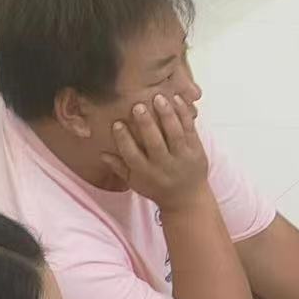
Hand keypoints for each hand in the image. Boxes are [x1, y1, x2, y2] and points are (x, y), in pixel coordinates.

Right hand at [104, 94, 211, 208]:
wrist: (188, 199)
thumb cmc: (157, 187)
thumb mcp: (135, 182)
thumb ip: (119, 167)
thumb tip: (101, 152)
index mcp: (146, 172)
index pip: (132, 155)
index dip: (124, 139)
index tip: (117, 123)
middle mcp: (164, 165)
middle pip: (154, 143)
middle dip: (146, 124)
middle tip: (138, 106)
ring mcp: (182, 158)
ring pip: (175, 134)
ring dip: (167, 115)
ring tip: (159, 98)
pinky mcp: (197, 151)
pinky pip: (191, 130)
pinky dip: (184, 115)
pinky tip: (177, 99)